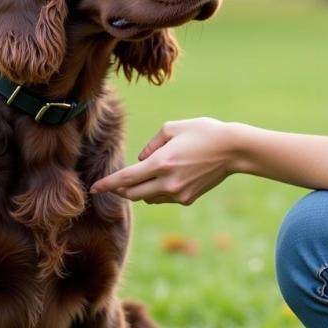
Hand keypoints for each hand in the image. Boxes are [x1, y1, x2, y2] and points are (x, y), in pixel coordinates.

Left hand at [90, 118, 233, 204]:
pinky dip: (158, 191)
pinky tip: (166, 178)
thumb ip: (152, 144)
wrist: (233, 150)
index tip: (94, 188)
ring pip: (148, 198)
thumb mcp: (173, 128)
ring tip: (147, 175)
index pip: (126, 178)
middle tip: (115, 183)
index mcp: (161, 163)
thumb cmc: (203, 132)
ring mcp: (178, 193)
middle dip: (121, 189)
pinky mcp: (188, 199)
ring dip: (141, 190)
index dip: (108, 184)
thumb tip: (142, 160)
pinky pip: (164, 198)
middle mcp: (168, 182)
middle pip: (133, 194)